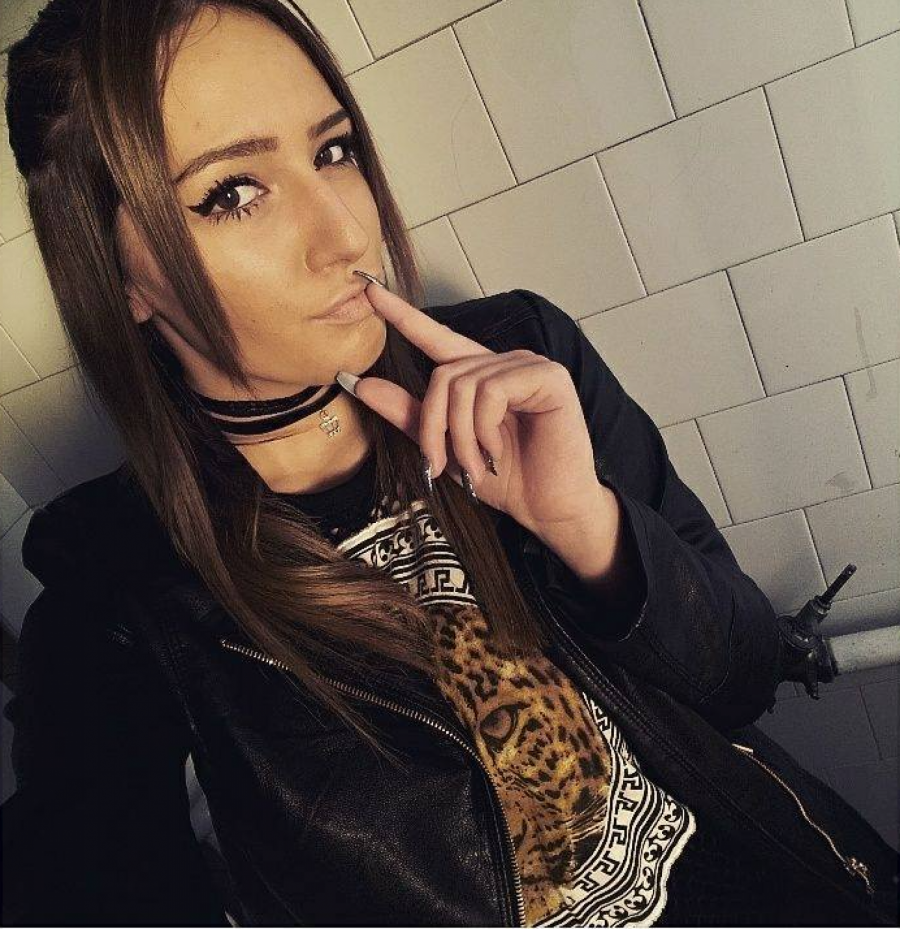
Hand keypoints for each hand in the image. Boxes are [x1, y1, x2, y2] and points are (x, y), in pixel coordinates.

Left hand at [337, 280, 606, 538]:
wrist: (549, 508)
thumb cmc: (506, 479)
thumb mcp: (446, 447)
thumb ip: (408, 414)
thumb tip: (361, 384)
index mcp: (480, 375)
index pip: (436, 338)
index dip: (404, 316)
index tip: (369, 290)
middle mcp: (504, 363)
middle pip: (443, 375)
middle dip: (435, 427)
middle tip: (441, 465)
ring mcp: (528, 365)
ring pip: (464, 384)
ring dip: (460, 435)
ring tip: (476, 465)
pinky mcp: (549, 377)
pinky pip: (493, 390)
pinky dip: (485, 426)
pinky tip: (497, 450)